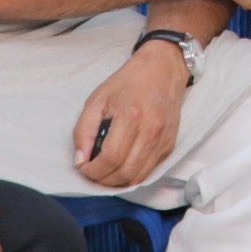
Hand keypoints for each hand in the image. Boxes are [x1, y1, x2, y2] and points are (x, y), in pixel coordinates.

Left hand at [71, 43, 187, 186]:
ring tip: (105, 172)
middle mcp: (151, 131)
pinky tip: (121, 165)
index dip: (93, 171)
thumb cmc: (128, 82)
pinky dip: (132, 175)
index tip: (83, 168)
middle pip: (125, 173)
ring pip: (138, 178)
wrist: (163, 69)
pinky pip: (149, 171)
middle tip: (92, 173)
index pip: (111, 158)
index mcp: (131, 116)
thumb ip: (83, 130)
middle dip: (103, 181)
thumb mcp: (97, 99)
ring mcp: (163, 140)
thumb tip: (80, 160)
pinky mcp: (170, 145)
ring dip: (118, 182)